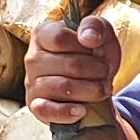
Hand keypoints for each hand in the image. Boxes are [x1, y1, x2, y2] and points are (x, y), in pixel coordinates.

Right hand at [24, 10, 121, 126]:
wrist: (95, 81)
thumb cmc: (94, 52)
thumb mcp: (100, 33)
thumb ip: (95, 26)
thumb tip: (88, 38)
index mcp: (43, 35)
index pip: (60, 38)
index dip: (85, 47)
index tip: (99, 51)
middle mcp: (32, 58)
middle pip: (68, 64)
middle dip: (96, 70)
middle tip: (107, 73)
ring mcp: (31, 83)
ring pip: (61, 87)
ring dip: (90, 90)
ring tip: (104, 89)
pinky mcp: (36, 106)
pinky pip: (45, 110)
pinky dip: (66, 112)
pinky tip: (82, 110)